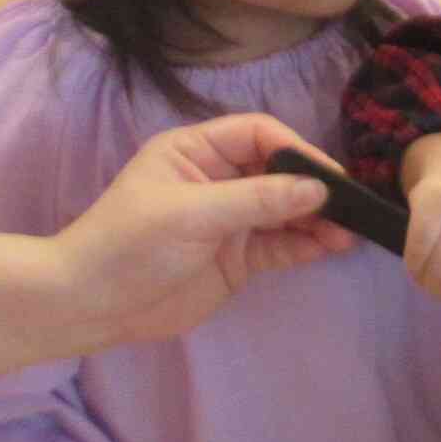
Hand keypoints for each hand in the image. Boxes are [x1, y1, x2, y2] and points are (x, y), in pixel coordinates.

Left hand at [59, 115, 355, 349]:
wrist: (91, 306)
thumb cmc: (129, 245)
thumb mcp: (192, 215)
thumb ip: (257, 200)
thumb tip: (318, 189)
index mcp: (195, 152)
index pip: (257, 134)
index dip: (296, 150)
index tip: (329, 176)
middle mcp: (217, 180)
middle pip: (279, 173)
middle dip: (313, 189)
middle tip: (349, 208)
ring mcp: (229, 220)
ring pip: (285, 211)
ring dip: (316, 221)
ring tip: (346, 235)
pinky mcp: (237, 257)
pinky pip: (280, 245)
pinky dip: (305, 246)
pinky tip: (328, 249)